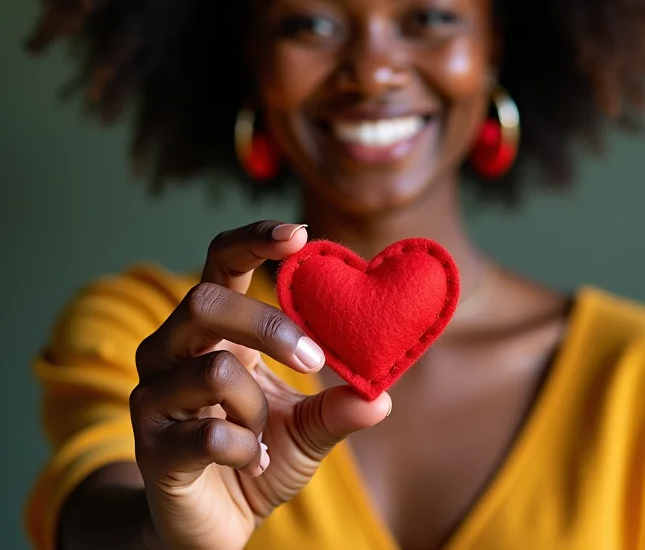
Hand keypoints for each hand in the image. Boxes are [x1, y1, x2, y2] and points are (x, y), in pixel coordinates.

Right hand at [129, 221, 390, 549]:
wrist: (211, 526)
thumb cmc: (256, 458)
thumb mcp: (307, 431)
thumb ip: (337, 409)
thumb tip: (381, 398)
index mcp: (213, 331)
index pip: (221, 261)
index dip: (253, 239)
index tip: (298, 235)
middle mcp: (172, 351)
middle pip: (205, 301)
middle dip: (267, 326)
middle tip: (313, 359)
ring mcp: (154, 397)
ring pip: (212, 370)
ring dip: (256, 407)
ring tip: (261, 434)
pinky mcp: (151, 447)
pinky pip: (209, 433)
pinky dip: (247, 450)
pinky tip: (249, 461)